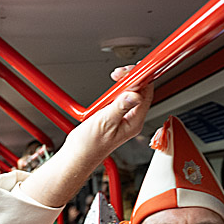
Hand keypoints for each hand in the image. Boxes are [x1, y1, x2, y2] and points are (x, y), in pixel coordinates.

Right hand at [21, 66, 152, 207]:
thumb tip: (134, 94)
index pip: (146, 95)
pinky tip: (111, 88)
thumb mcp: (105, 122)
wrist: (77, 155)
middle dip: (132, 78)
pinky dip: (117, 90)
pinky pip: (121, 98)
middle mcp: (132, 120)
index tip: (135, 68)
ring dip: (124, 83)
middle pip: (140, 92)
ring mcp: (124, 118)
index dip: (142, 78)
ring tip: (116, 77)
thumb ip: (119, 107)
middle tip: (119, 73)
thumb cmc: (89, 145)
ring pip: (131, 93)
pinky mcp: (115, 115)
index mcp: (134, 122)